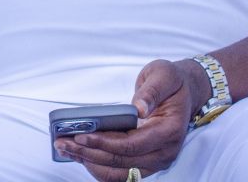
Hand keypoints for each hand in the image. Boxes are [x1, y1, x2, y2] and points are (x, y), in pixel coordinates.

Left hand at [55, 59, 203, 180]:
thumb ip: (151, 92)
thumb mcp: (163, 76)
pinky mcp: (146, 161)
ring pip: (120, 171)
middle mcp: (164, 152)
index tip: (81, 136)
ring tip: (66, 149)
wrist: (185, 91)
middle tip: (62, 142)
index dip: (105, 142)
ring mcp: (156, 160)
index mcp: (169, 131)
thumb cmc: (172, 82)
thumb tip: (138, 108)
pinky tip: (82, 156)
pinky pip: (122, 172)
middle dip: (89, 153)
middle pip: (122, 161)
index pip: (133, 144)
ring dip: (91, 163)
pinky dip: (100, 167)